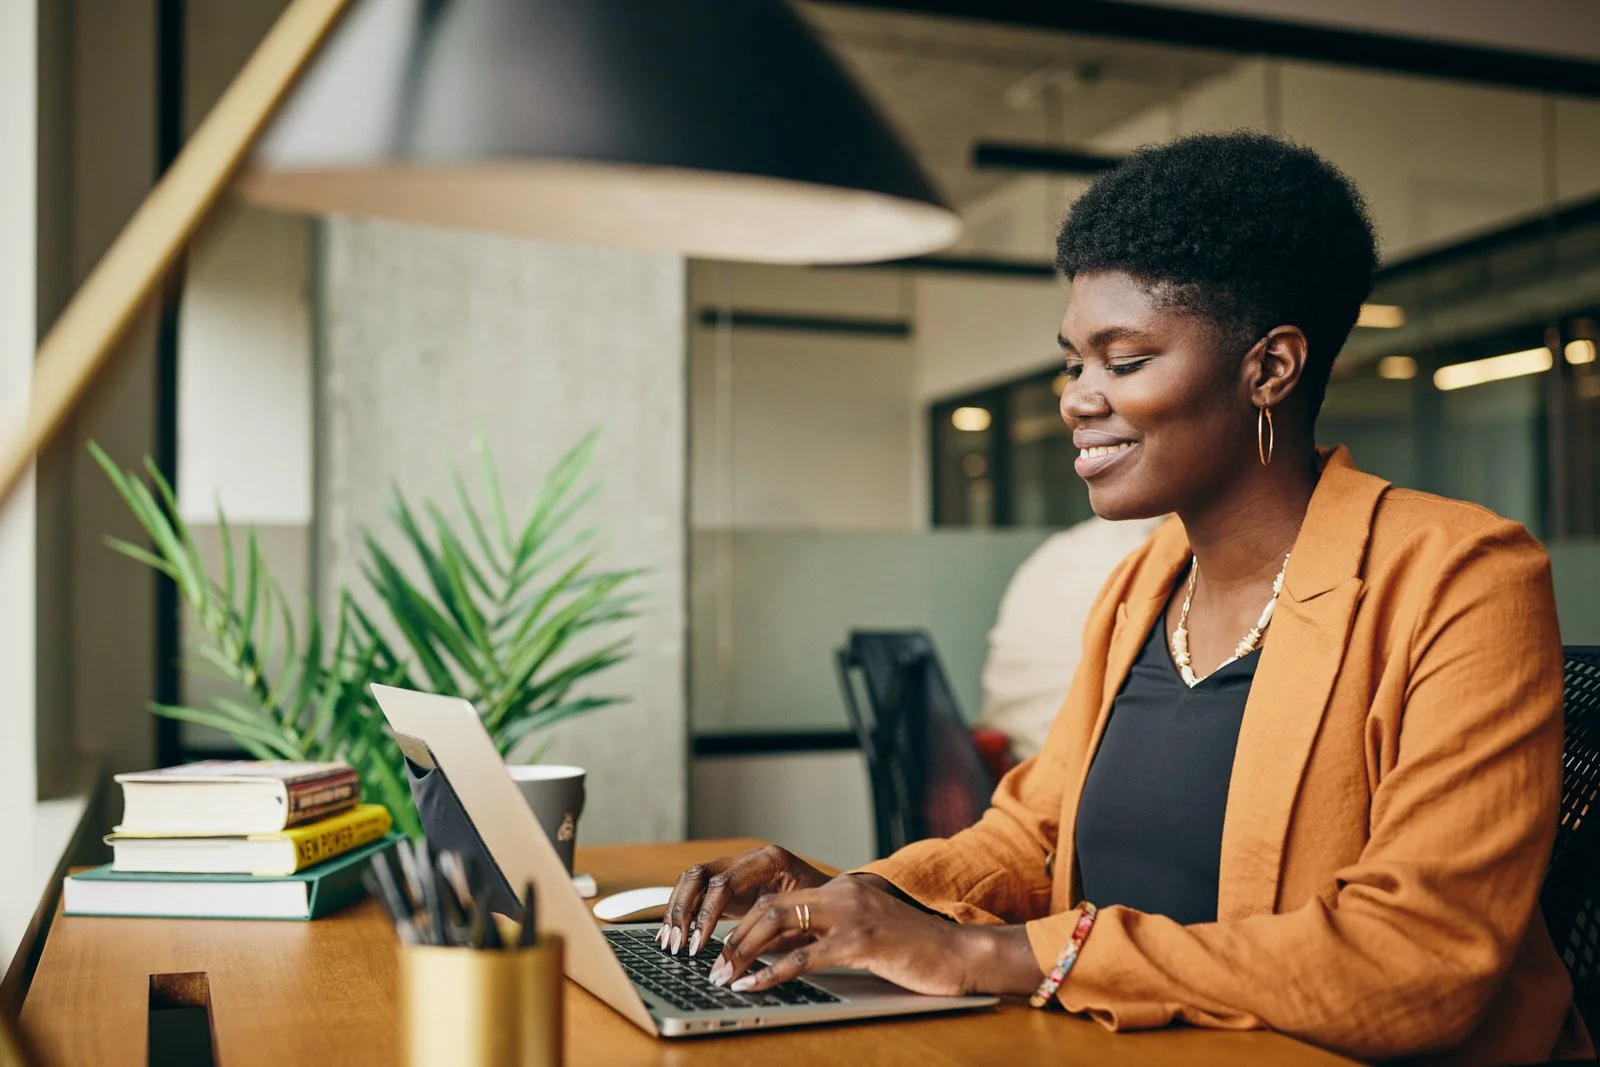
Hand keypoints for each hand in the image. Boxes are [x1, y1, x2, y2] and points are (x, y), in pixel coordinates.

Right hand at [658, 844, 829, 956]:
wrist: (836, 897)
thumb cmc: (825, 908)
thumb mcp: (804, 919)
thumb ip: (773, 932)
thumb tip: (741, 959)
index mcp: (770, 860)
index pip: (725, 883)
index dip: (707, 915)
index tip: (699, 945)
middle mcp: (749, 858)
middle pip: (699, 875)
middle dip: (683, 911)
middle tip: (677, 945)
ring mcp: (737, 868)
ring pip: (692, 880)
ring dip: (677, 910)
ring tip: (669, 942)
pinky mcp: (730, 883)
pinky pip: (697, 891)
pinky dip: (683, 911)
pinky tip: (674, 933)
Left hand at [705, 874, 1005, 996]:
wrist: (959, 954)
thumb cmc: (914, 949)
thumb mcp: (867, 931)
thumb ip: (832, 932)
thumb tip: (786, 949)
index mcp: (842, 888)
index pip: (778, 897)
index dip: (744, 921)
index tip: (723, 946)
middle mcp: (843, 893)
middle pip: (770, 906)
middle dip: (735, 936)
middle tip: (713, 965)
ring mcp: (852, 915)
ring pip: (779, 925)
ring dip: (743, 953)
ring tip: (724, 977)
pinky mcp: (861, 941)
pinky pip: (803, 957)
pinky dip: (771, 973)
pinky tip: (753, 986)